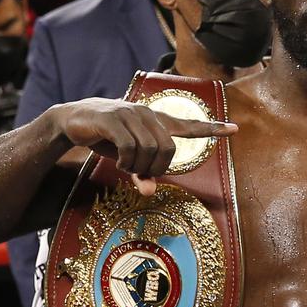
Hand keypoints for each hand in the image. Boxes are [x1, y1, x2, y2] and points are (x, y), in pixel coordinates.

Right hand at [50, 98, 237, 195]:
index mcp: (157, 121)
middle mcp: (148, 114)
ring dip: (138, 166)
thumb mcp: (127, 158)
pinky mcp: (114, 119)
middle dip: (157, 168)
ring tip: (126, 167)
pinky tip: (119, 163)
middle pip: (169, 149)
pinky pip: (130, 146)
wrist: (71, 122)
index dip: (212, 128)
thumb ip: (142, 172)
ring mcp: (131, 114)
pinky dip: (126, 161)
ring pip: (150, 149)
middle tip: (140, 173)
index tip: (235, 130)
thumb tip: (151, 192)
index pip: (190, 124)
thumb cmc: (106, 138)